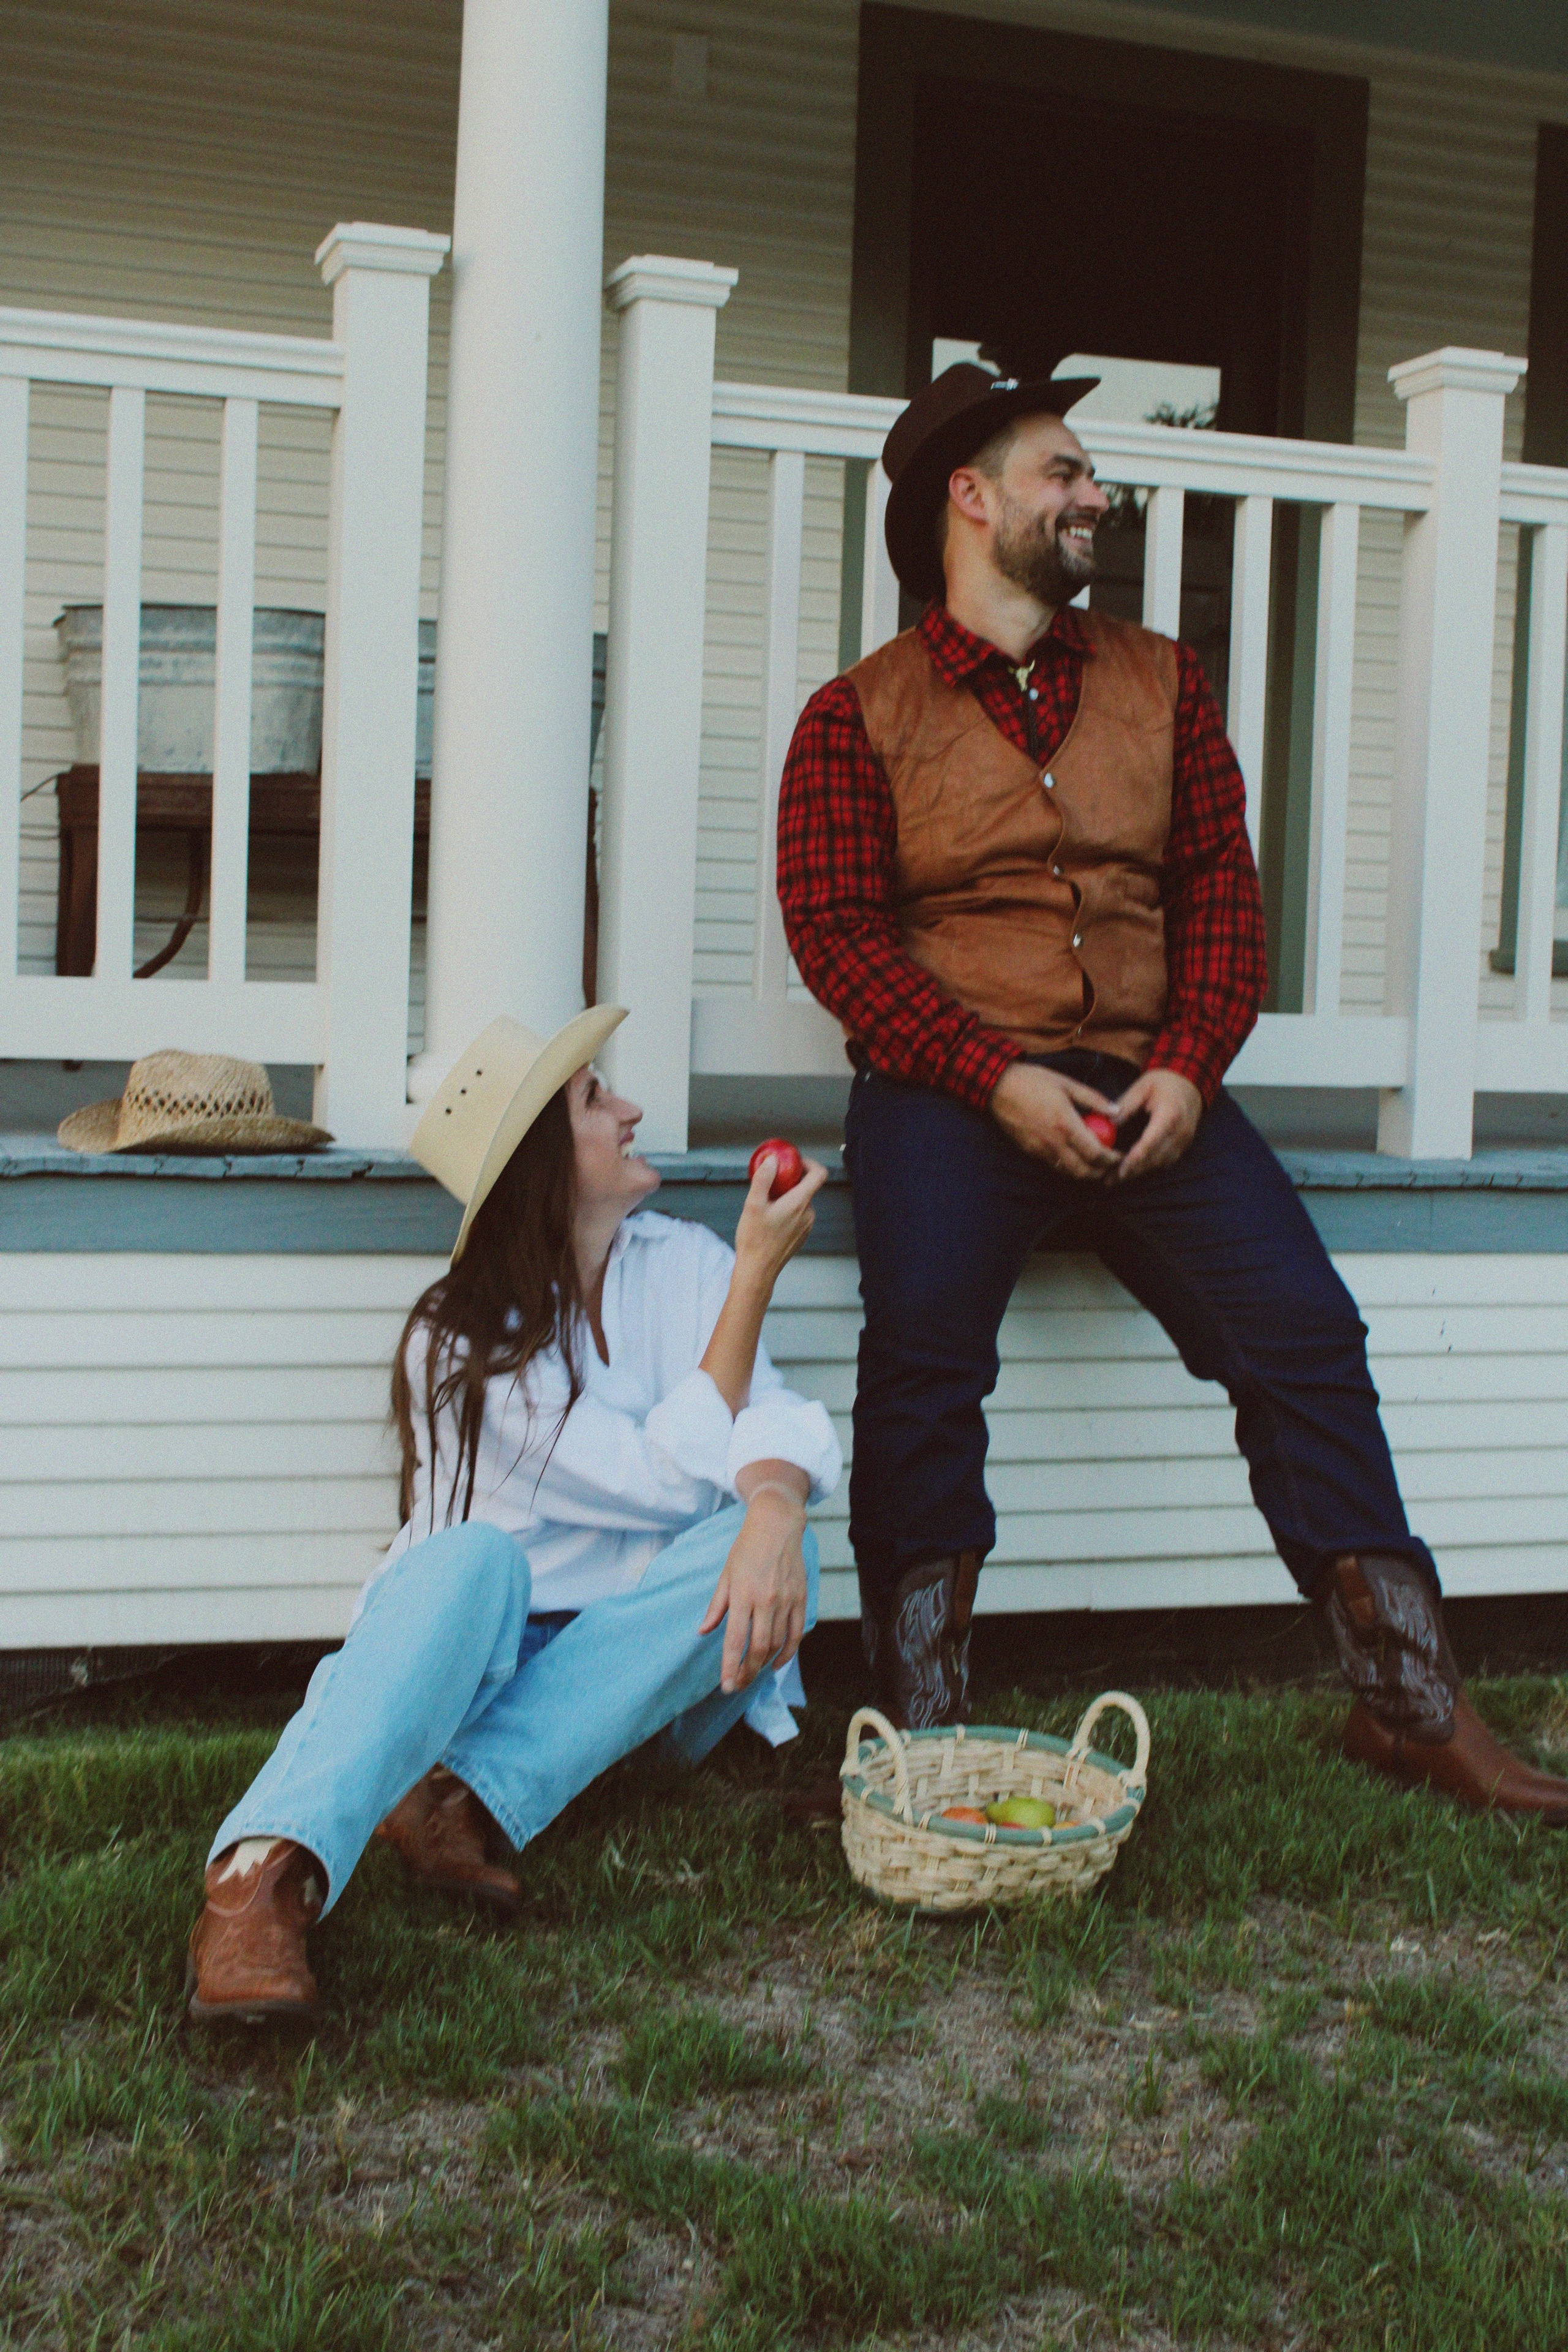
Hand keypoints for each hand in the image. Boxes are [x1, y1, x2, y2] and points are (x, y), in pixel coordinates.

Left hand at [698, 1484, 808, 1691]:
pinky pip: (797, 1634)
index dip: (730, 1666)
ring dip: (764, 1664)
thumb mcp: (725, 1575)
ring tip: (753, 1673)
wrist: (777, 1525)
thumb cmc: (746, 1549)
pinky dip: (788, 1653)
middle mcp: (765, 1600)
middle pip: (758, 1648)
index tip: (726, 1685)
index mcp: (742, 1594)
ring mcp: (786, 1600)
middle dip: (747, 1672)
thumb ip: (716, 1607)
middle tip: (738, 1684)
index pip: (734, 1639)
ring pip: (777, 1644)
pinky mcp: (801, 1598)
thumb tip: (703, 1631)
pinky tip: (777, 1662)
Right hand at [731, 1152, 826, 1292]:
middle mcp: (808, 1214)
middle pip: (807, 1187)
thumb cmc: (755, 1240)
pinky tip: (770, 1218)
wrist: (758, 1270)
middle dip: (790, 1181)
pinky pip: (799, 1214)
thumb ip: (763, 1179)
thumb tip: (772, 1160)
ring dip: (787, 1196)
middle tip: (771, 1182)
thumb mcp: (752, 1204)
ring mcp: (807, 1226)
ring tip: (766, 1203)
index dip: (809, 1163)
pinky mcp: (802, 1235)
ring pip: (801, 1201)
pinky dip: (788, 1209)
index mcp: (799, 1203)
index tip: (794, 1162)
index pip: (819, 1174)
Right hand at [989, 1061, 1122, 1180]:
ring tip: (1096, 1167)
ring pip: (1068, 1172)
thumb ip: (1093, 1099)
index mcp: (1066, 1123)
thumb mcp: (1067, 1084)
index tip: (1118, 1155)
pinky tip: (1075, 1159)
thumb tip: (1116, 1110)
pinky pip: (1053, 1166)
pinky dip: (1068, 1168)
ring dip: (1084, 1174)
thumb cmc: (1034, 1081)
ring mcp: (1040, 1149)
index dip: (1110, 1159)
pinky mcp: (1030, 1151)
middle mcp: (1054, 1141)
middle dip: (1100, 1173)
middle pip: (1083, 1170)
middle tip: (1110, 1167)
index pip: (1095, 1152)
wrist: (999, 1087)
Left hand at [1111, 1068, 1201, 1178]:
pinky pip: (1166, 1161)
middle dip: (1132, 1171)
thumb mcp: (1141, 1087)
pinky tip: (1134, 1170)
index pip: (1151, 1142)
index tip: (1120, 1169)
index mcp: (1170, 1115)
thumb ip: (1125, 1105)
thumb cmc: (1164, 1081)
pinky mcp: (1183, 1145)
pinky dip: (1150, 1167)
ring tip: (1116, 1178)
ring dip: (1139, 1172)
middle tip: (1109, 1180)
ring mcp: (1184, 1140)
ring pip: (1160, 1163)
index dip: (1135, 1158)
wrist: (1190, 1082)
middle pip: (1155, 1158)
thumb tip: (1108, 1124)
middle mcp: (1180, 1132)